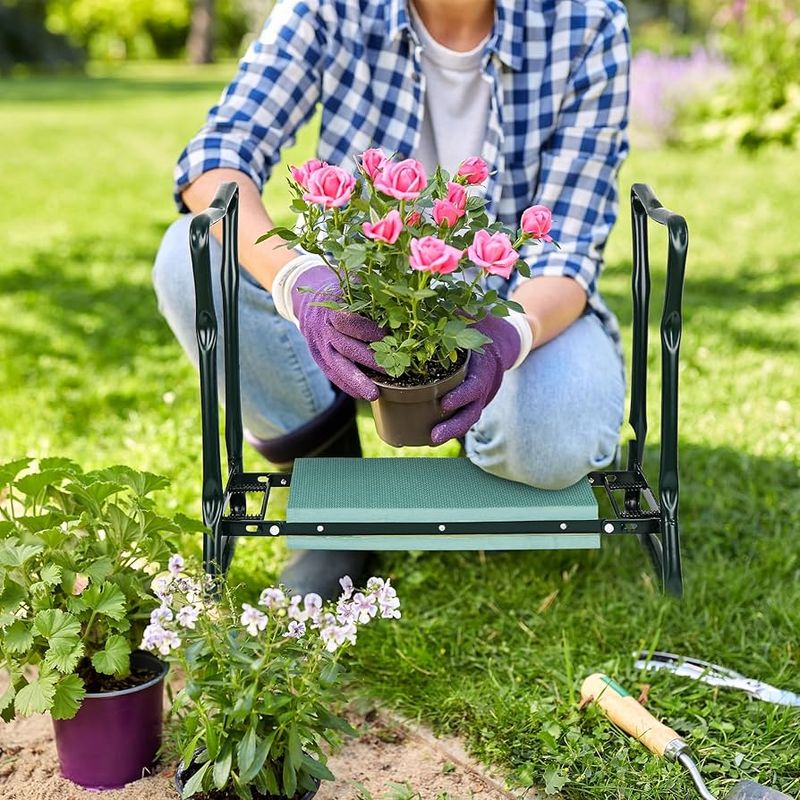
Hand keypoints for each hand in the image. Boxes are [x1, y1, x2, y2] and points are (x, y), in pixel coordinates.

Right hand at [292, 265, 384, 400]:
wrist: (308, 296)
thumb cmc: (340, 290)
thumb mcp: (353, 283)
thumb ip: (372, 292)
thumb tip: (400, 299)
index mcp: (332, 307)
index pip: (348, 321)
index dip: (367, 330)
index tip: (387, 337)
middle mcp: (324, 328)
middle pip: (344, 347)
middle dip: (368, 360)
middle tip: (389, 370)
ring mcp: (319, 344)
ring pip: (336, 365)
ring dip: (356, 381)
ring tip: (374, 395)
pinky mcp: (318, 356)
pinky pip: (331, 373)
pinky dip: (345, 385)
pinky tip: (360, 395)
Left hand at [430, 315, 522, 444]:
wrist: (504, 337)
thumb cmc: (481, 323)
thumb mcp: (471, 315)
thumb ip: (453, 313)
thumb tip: (425, 304)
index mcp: (483, 364)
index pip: (474, 384)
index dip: (461, 395)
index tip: (444, 403)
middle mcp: (484, 383)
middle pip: (473, 410)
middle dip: (454, 425)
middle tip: (434, 435)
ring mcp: (480, 395)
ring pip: (469, 417)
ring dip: (451, 430)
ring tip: (431, 439)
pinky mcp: (473, 399)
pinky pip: (464, 414)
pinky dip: (451, 425)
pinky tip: (431, 434)